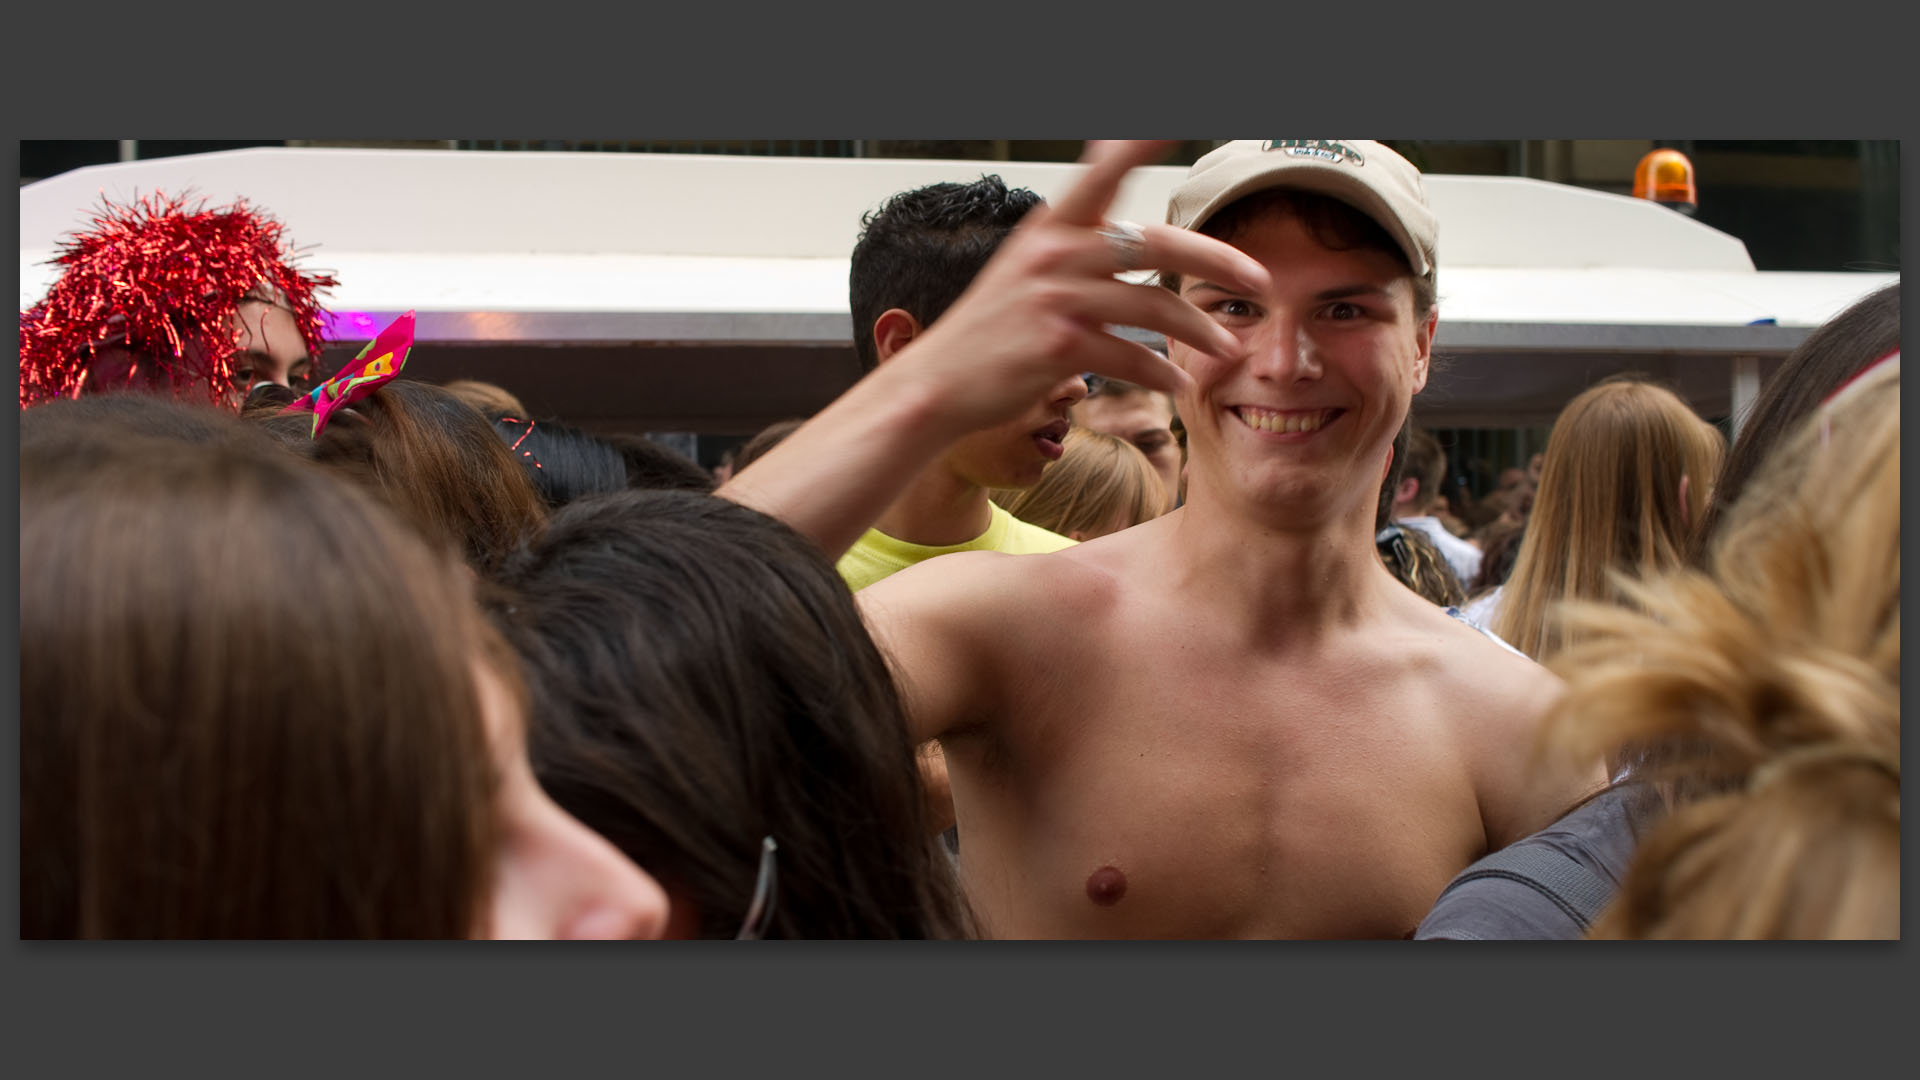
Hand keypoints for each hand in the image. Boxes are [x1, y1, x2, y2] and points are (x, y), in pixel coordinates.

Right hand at [881, 140, 1270, 437]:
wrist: (938, 382)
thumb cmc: (990, 328)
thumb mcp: (1024, 263)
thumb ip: (1072, 231)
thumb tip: (1113, 186)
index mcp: (1052, 225)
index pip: (1104, 172)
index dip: (1139, 145)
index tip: (1175, 122)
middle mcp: (1055, 253)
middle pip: (1156, 244)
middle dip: (1218, 261)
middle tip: (1260, 281)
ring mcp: (1056, 298)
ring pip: (1154, 307)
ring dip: (1200, 332)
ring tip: (1228, 349)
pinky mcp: (1059, 346)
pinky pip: (1132, 356)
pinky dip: (1162, 374)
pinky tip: (1179, 385)